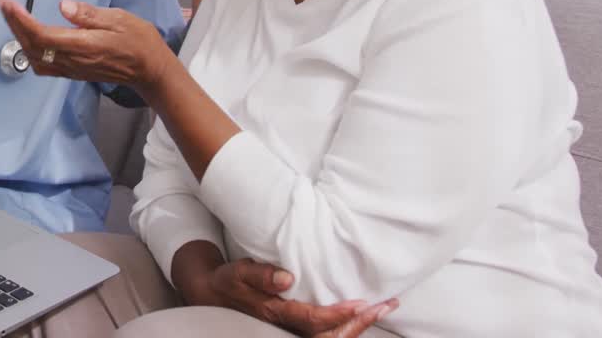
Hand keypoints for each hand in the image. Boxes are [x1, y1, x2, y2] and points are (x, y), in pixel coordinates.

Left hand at [0, 0, 176, 91]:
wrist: (149, 70)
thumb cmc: (138, 41)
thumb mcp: (119, 18)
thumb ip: (89, 14)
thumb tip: (63, 5)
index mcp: (83, 45)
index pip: (42, 35)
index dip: (21, 20)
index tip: (8, 3)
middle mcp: (73, 61)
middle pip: (32, 46)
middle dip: (14, 25)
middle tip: (5, 6)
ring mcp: (71, 70)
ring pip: (34, 58)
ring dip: (20, 38)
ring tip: (13, 18)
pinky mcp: (72, 73)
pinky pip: (44, 66)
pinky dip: (30, 51)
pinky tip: (28, 39)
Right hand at [201, 258, 396, 337]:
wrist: (216, 293)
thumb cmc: (230, 281)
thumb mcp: (238, 271)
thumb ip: (261, 274)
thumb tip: (287, 278)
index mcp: (274, 313)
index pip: (312, 320)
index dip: (337, 315)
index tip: (360, 304)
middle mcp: (286, 328)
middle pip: (329, 336)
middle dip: (359, 324)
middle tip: (385, 306)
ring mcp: (292, 331)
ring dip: (358, 327)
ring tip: (383, 308)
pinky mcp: (297, 329)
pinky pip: (327, 335)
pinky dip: (349, 328)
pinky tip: (364, 316)